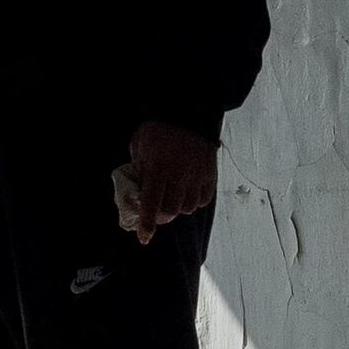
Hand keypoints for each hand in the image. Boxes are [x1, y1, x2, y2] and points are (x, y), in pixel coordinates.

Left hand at [120, 120, 217, 236]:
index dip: (147, 223)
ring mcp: (197, 175)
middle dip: (161, 215)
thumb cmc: (159, 128)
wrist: (189, 111)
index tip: (144, 237)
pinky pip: (203, 200)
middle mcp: (179, 174)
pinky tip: (188, 192)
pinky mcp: (210, 173)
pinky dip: (195, 201)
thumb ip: (138, 168)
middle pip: (171, 210)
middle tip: (157, 210)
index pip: (152, 203)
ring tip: (173, 197)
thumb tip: (138, 190)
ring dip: (178, 207)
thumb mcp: (139, 144)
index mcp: (158, 167)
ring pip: (188, 208)